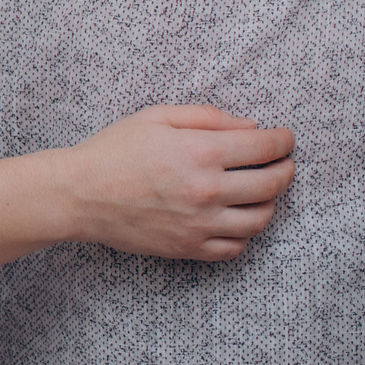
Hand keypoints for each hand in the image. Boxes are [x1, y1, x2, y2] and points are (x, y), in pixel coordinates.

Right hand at [61, 105, 295, 259]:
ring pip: (260, 219)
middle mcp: (207, 191)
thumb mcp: (157, 117)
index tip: (285, 138)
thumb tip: (250, 126)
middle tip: (284, 164)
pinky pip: (235, 247)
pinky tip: (237, 219)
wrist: (79, 195)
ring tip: (263, 192)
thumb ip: (208, 117)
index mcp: (201, 152)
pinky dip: (244, 234)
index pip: (264, 147)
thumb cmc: (114, 151)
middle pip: (271, 184)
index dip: (283, 140)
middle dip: (285, 170)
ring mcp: (200, 224)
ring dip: (270, 203)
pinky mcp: (188, 247)